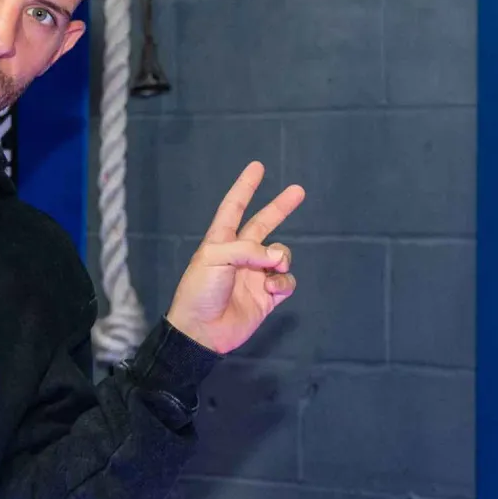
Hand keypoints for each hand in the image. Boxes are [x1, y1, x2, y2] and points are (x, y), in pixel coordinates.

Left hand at [165, 162, 305, 354]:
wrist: (202, 331)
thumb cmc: (199, 291)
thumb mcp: (214, 258)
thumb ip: (247, 249)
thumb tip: (276, 257)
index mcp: (221, 240)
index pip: (234, 207)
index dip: (245, 187)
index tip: (257, 167)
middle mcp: (240, 255)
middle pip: (264, 224)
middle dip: (280, 207)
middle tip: (298, 190)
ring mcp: (255, 275)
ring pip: (281, 255)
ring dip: (281, 258)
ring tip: (270, 270)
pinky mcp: (267, 297)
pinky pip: (286, 281)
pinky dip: (283, 282)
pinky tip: (271, 289)